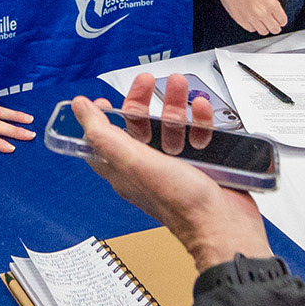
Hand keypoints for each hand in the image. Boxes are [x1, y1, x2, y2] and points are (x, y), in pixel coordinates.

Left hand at [69, 73, 269, 271]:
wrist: (225, 224)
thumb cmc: (181, 205)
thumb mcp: (134, 163)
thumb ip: (104, 135)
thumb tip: (79, 109)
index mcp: (125, 170)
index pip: (103, 141)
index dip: (100, 119)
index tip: (104, 100)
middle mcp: (148, 168)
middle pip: (138, 125)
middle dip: (142, 100)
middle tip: (147, 81)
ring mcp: (175, 165)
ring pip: (170, 125)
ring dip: (174, 102)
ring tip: (179, 86)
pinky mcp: (201, 163)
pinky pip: (197, 134)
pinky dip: (199, 119)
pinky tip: (201, 110)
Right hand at [211, 0, 287, 36]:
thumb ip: (272, 4)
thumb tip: (275, 14)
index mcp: (271, 3)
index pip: (283, 20)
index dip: (281, 20)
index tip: (279, 20)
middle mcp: (263, 13)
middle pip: (275, 29)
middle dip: (274, 26)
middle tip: (272, 23)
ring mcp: (252, 18)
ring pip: (263, 32)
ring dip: (263, 27)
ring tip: (260, 21)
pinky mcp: (241, 21)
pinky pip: (251, 30)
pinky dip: (252, 26)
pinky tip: (251, 19)